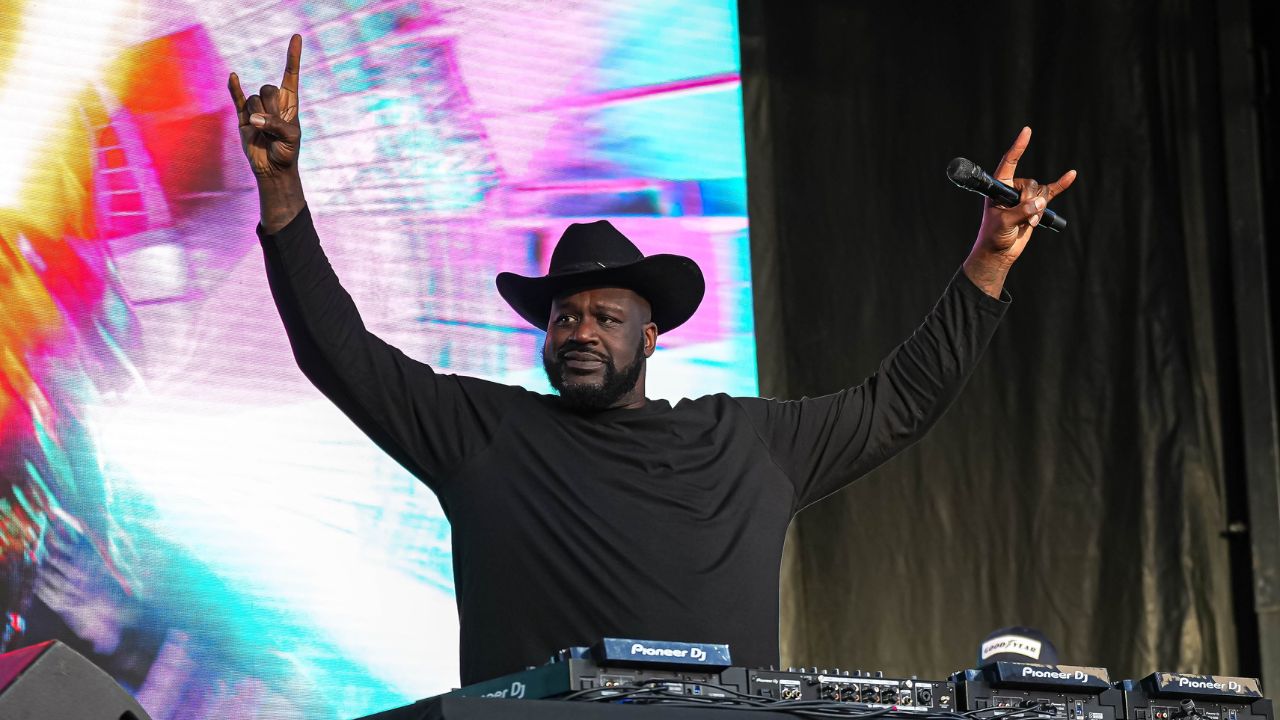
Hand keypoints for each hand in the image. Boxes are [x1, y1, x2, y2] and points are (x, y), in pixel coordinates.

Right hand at [228, 34, 302, 178]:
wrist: (272, 168)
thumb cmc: (286, 152)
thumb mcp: (290, 137)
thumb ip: (275, 124)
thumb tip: (254, 118)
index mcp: (290, 102)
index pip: (291, 75)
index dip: (293, 57)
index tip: (297, 37)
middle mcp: (273, 102)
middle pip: (268, 89)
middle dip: (271, 108)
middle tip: (276, 126)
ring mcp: (257, 108)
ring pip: (254, 101)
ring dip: (259, 117)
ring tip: (265, 133)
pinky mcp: (243, 117)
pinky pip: (237, 98)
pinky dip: (234, 88)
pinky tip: (233, 76)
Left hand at [963, 126, 1076, 296]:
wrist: (999, 252)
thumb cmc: (994, 236)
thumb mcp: (1004, 223)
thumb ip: (1022, 212)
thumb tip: (1039, 202)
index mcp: (998, 187)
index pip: (1009, 162)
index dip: (1018, 147)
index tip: (1027, 131)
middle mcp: (1012, 188)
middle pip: (1031, 184)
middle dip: (1031, 201)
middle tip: (1025, 217)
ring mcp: (1024, 197)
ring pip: (1041, 193)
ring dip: (1039, 209)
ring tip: (1031, 223)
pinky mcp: (1036, 206)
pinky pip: (1051, 192)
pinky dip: (1061, 184)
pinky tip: (1071, 175)